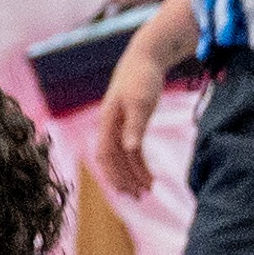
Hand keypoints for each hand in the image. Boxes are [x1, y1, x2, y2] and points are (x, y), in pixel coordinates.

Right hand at [96, 27, 167, 199]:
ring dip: (131, 173)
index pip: (107, 155)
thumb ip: (134, 126)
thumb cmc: (142, 77)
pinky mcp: (127, 122)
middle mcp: (109, 126)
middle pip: (112, 160)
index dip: (116, 174)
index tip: (129, 190)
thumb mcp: (141, 102)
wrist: (144, 57)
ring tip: (146, 189)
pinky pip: (128, 148)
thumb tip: (130, 150)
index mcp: (108, 122)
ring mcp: (117, 125)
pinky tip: (145, 171)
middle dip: (124, 179)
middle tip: (139, 197)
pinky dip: (136, 162)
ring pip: (120, 156)